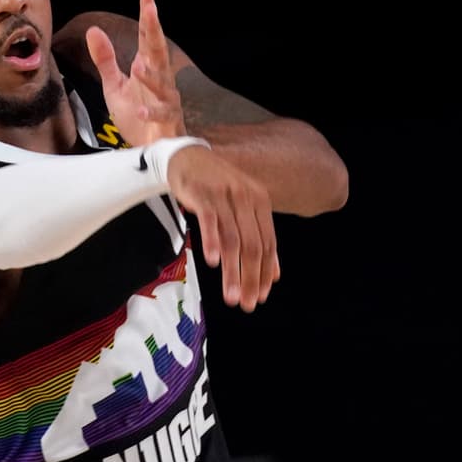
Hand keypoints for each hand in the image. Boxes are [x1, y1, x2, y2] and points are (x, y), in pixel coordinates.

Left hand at [85, 0, 184, 147]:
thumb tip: (93, 30)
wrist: (150, 149)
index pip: (146, 37)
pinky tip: (139, 109)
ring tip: (138, 66)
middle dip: (154, 30)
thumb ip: (105, 59)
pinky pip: (160, 114)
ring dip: (151, 76)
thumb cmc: (136, 116)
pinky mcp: (167, 121)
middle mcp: (160, 79)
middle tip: (151, 9)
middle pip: (157, 50)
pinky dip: (150, 112)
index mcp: (147, 67)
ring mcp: (166, 99)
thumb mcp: (114, 85)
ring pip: (162, 84)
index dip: (147, 16)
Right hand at [167, 145, 279, 311]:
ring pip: (233, 239)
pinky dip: (212, 241)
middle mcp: (246, 198)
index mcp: (260, 202)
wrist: (186, 157)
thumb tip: (274, 273)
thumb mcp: (241, 208)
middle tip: (247, 304)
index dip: (265, 272)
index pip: (267, 244)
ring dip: (232, 271)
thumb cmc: (215, 187)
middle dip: (251, 278)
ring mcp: (224, 195)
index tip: (261, 296)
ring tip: (230, 295)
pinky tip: (213, 262)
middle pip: (252, 245)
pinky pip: (210, 221)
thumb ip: (257, 237)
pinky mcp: (203, 194)